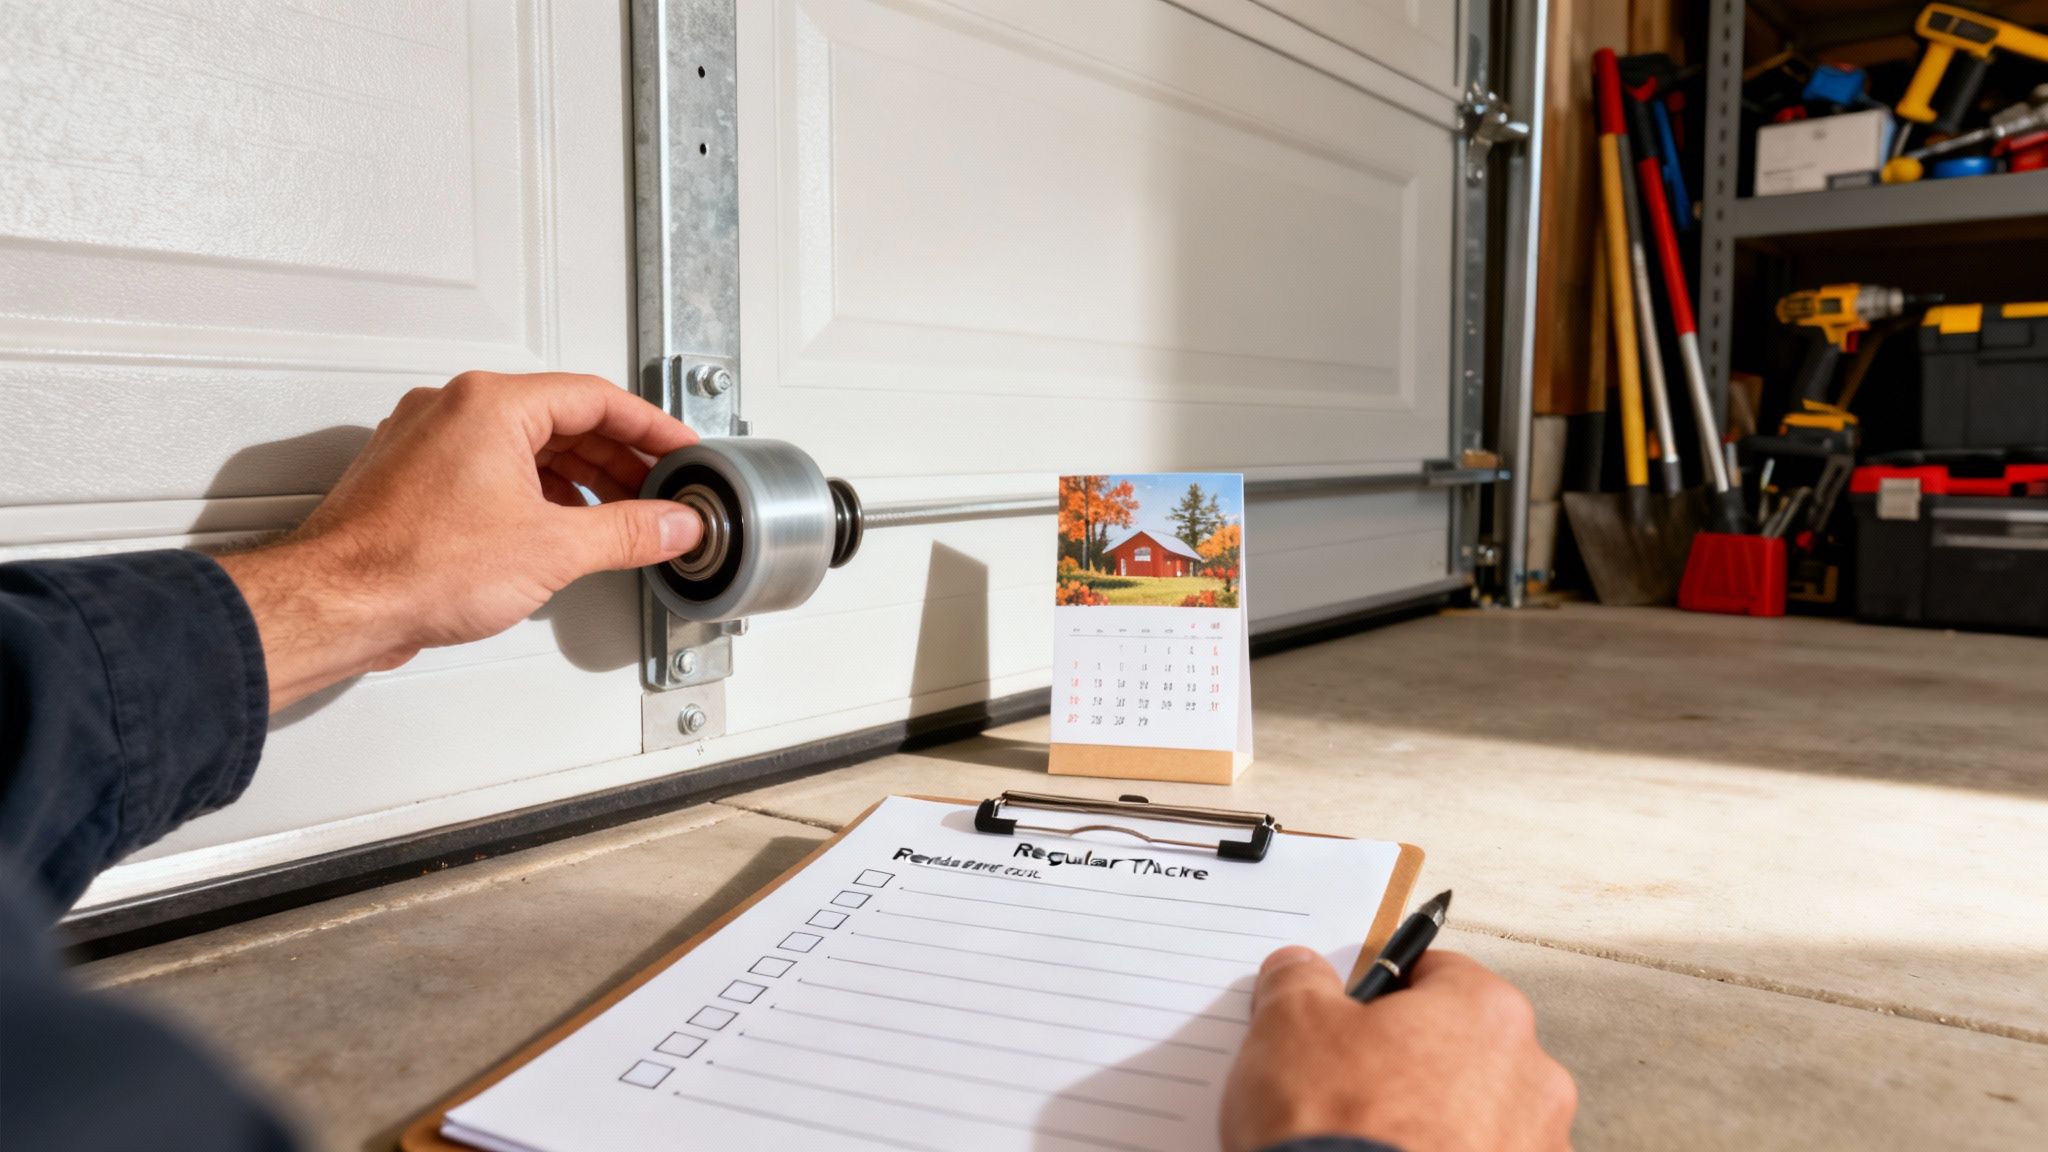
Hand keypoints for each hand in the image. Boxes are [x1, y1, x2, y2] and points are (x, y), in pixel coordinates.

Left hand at [216, 371, 701, 709]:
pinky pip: (493, 471)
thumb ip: (627, 532)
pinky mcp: (413, 480)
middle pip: (562, 420)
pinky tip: (559, 530)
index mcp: (491, 405)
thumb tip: (670, 524)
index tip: (680, 449)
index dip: (651, 426)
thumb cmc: (412, 565)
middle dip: (619, 459)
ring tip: (619, 516)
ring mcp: (428, 443)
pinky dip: (537, 494)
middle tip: (660, 490)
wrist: (334, 604)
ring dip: (579, 479)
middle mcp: (454, 411)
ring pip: (525, 447)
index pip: (596, 398)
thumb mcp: (552, 549)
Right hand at [1221, 947, 1574, 1151]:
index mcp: (1485, 1011)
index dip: (1383, 991)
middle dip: (1412, 1059)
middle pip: (1463, 1044)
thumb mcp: (1289, 1024)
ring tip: (1370, 1138)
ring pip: (1478, 1112)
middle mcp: (1530, 1075)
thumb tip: (1299, 973)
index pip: (1437, 972)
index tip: (1353, 1013)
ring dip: (1436, 1118)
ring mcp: (1534, 1145)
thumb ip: (1300, 981)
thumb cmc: (1339, 1129)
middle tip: (1352, 1081)